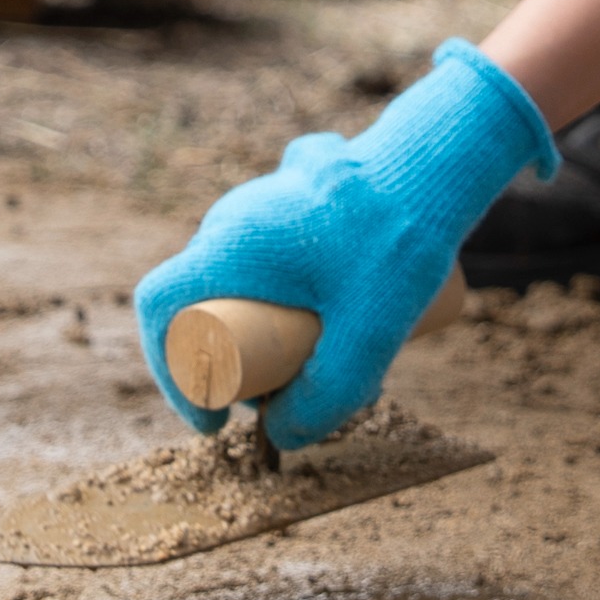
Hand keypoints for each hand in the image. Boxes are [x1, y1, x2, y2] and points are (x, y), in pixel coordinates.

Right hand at [131, 41, 551, 449]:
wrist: (440, 162)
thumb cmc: (398, 245)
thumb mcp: (367, 339)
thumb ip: (327, 399)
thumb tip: (284, 437)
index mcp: (228, 246)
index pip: (160, 307)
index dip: (171, 372)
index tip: (212, 418)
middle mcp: (233, 217)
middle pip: (206, 303)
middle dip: (233, 364)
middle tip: (282, 398)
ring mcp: (262, 199)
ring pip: (240, 278)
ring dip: (262, 327)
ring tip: (319, 361)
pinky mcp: (295, 193)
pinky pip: (272, 253)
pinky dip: (284, 290)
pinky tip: (331, 311)